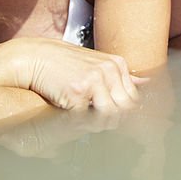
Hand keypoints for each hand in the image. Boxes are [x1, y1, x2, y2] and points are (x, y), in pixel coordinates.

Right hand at [7, 38, 141, 111]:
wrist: (34, 57)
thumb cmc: (62, 62)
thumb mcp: (96, 62)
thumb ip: (120, 74)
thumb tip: (146, 82)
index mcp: (116, 63)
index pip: (133, 98)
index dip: (122, 111)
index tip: (109, 116)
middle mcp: (109, 70)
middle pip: (125, 109)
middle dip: (111, 119)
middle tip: (92, 117)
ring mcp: (95, 80)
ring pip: (109, 116)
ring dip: (95, 122)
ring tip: (80, 114)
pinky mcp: (78, 92)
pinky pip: (87, 119)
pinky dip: (79, 121)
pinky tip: (68, 110)